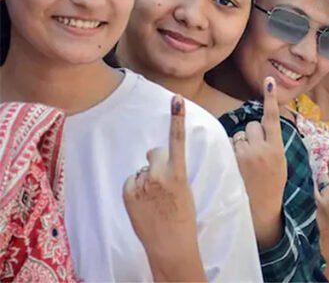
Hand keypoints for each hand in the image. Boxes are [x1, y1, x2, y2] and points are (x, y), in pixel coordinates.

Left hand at [123, 95, 204, 281]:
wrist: (170, 243)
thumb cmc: (181, 217)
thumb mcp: (184, 190)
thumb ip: (172, 172)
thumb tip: (155, 161)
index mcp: (178, 173)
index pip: (177, 141)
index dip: (177, 119)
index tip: (176, 100)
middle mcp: (159, 175)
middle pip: (154, 152)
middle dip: (156, 162)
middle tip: (162, 184)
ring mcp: (142, 183)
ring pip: (142, 169)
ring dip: (146, 180)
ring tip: (154, 201)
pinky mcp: (129, 192)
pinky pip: (131, 181)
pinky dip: (135, 190)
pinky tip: (143, 204)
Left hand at [232, 77, 286, 248]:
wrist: (260, 209)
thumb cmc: (271, 185)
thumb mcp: (280, 163)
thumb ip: (271, 144)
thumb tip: (261, 128)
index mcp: (276, 149)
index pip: (272, 119)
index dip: (270, 99)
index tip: (269, 81)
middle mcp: (260, 149)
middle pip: (252, 126)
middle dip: (252, 135)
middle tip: (254, 153)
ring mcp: (244, 155)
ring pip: (239, 136)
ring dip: (240, 144)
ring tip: (245, 163)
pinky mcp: (230, 161)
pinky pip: (228, 146)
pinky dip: (231, 152)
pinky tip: (235, 166)